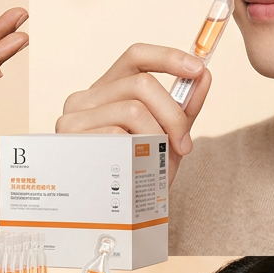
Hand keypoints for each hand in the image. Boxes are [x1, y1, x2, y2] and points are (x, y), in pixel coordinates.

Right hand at [56, 43, 211, 185]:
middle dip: (172, 114)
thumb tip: (203, 75)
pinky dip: (135, 151)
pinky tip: (131, 168)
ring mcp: (73, 118)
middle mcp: (84, 98)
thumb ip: (183, 108)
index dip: (169, 57)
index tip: (198, 68)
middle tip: (184, 144)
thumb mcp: (166, 138)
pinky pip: (117, 135)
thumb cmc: (136, 176)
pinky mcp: (70, 139)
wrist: (113, 216)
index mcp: (106, 91)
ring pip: (132, 109)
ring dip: (156, 136)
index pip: (135, 56)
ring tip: (154, 160)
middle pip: (141, 84)